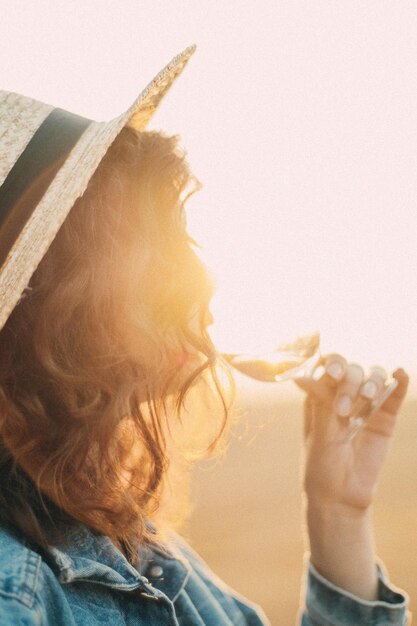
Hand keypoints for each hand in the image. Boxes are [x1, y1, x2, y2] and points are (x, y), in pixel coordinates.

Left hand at [296, 355, 408, 511]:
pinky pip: (393, 395)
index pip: (327, 367)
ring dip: (372, 381)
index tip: (333, 373)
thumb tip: (299, 376)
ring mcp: (365, 405)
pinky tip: (399, 374)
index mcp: (319, 396)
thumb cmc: (321, 466)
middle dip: (348, 382)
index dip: (331, 363)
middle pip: (351, 370)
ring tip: (368, 398)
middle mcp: (342, 395)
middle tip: (343, 409)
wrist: (342, 497)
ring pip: (373, 377)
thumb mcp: (318, 434)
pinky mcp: (385, 418)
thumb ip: (319, 404)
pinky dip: (398, 382)